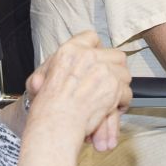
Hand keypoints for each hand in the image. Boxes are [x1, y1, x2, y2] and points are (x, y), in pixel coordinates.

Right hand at [25, 31, 131, 151]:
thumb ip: (50, 72)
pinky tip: (112, 109)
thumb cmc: (45, 109)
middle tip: (109, 81)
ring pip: (124, 73)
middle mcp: (88, 56)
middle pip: (116, 55)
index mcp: (70, 51)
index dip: (97, 50)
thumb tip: (50, 74)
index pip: (91, 37)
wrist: (53, 128)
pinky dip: (122, 103)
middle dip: (115, 70)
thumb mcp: (39, 81)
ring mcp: (103, 70)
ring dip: (119, 87)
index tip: (98, 60)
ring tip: (110, 97)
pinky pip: (126, 92)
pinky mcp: (113, 86)